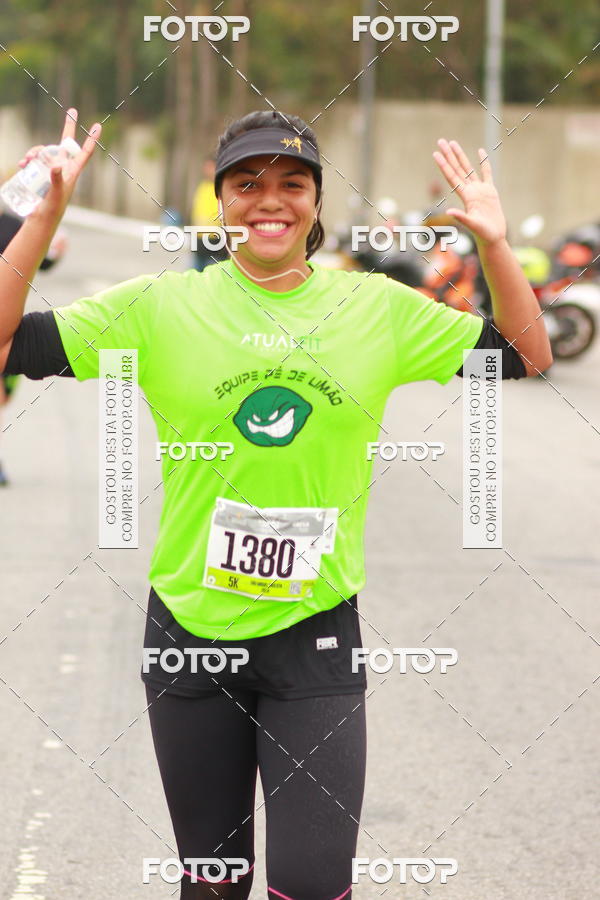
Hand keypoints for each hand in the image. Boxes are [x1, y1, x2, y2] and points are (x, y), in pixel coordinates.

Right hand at [18, 108, 101, 223]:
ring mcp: (51, 168)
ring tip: (26, 161)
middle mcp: (63, 167)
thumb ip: (56, 179)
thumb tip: (55, 165)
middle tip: (72, 111)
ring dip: (35, 151)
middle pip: (65, 144)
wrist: (42, 217)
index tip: (98, 126)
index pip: (84, 153)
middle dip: (68, 127)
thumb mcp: (56, 193)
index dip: (91, 140)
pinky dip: (28, 159)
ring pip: (45, 151)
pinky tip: (22, 165)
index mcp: (73, 172)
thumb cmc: (54, 207)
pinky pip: (34, 160)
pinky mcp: (40, 173)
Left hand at [432, 139, 505, 246]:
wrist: (493, 238)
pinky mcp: (490, 192)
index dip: (444, 164)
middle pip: (457, 169)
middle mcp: (470, 191)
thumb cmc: (483, 234)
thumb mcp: (472, 225)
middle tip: (441, 141)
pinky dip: (484, 162)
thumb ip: (462, 218)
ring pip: (469, 169)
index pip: (452, 176)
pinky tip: (481, 152)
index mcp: (466, 197)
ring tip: (454, 143)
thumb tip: (449, 212)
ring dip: (461, 156)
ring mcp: (480, 191)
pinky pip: (487, 173)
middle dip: (449, 155)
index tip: (436, 153)